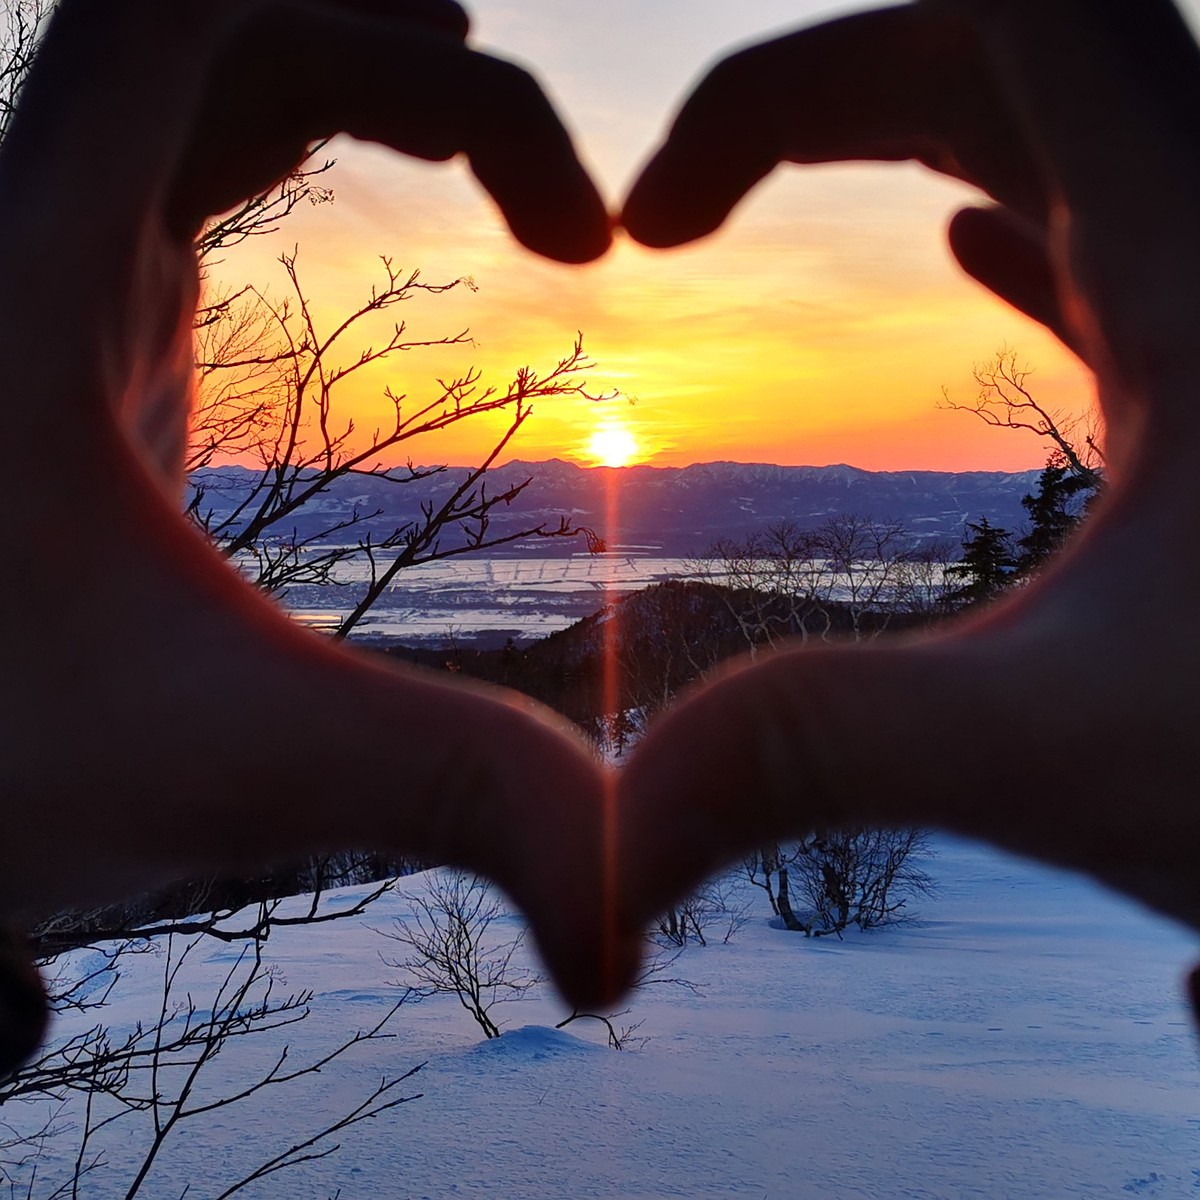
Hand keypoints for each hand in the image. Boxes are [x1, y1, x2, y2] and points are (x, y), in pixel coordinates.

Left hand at [0, 0, 615, 1071]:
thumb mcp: (240, 766)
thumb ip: (456, 806)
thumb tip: (621, 940)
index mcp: (41, 283)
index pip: (188, 19)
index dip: (377, 27)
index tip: (533, 143)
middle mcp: (33, 245)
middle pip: (221, 36)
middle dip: (410, 69)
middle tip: (569, 211)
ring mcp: (50, 279)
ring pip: (202, 93)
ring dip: (360, 93)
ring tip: (517, 187)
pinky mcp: (77, 336)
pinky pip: (186, 172)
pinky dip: (296, 155)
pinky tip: (378, 211)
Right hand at [617, 0, 1199, 975]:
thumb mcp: (1062, 751)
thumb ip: (815, 752)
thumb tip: (602, 846)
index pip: (992, 26)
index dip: (794, 75)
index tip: (661, 221)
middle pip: (1010, 53)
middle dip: (817, 99)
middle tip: (667, 220)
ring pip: (1071, 131)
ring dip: (908, 134)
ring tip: (758, 199)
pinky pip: (1131, 239)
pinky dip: (1025, 221)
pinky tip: (970, 251)